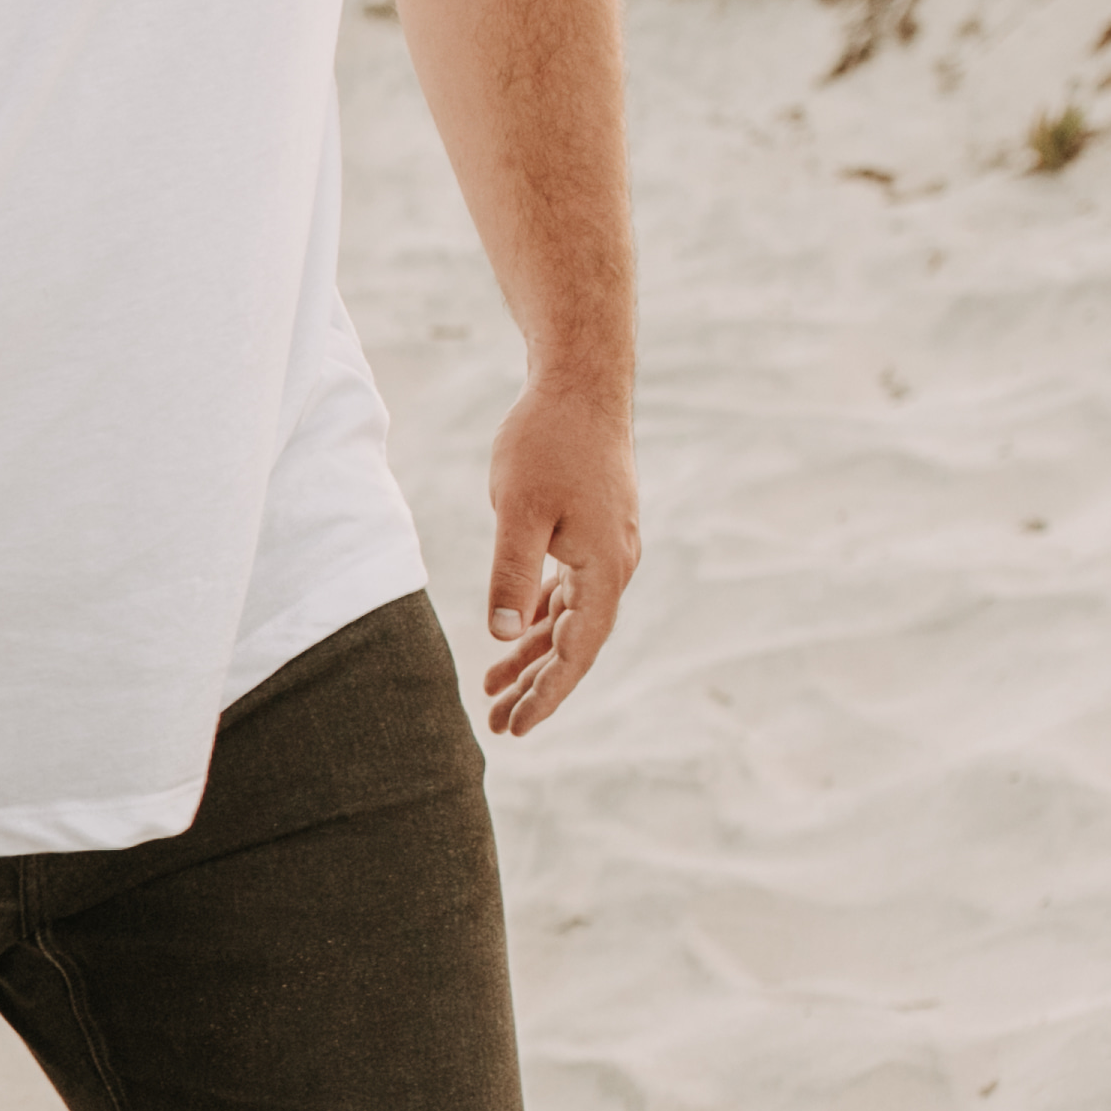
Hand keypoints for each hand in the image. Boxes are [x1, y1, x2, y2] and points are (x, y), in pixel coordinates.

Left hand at [478, 378, 637, 736]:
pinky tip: (515, 638)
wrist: (581, 384)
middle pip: (577, 643)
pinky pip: (568, 591)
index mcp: (605, 567)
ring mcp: (606, 548)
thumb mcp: (519, 511)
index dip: (549, 692)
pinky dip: (541, 617)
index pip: (578, 649)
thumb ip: (512, 573)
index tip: (519, 726)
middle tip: (500, 726)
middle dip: (539, 686)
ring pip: (570, 619)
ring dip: (535, 654)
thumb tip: (505, 635)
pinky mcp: (592, 533)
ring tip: (494, 691)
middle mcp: (615, 564)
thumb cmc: (547, 441)